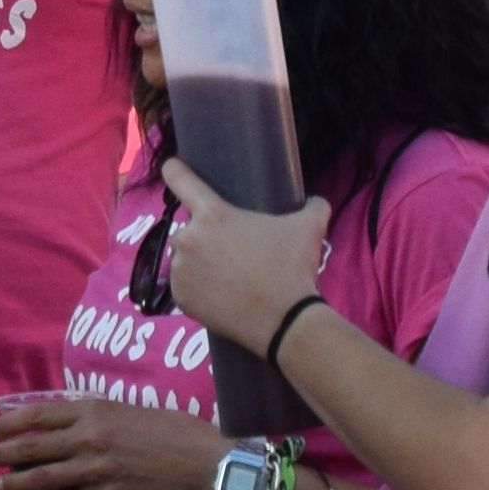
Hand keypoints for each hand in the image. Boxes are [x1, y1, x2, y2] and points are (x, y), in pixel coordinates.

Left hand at [0, 389, 227, 489]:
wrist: (201, 463)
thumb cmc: (172, 431)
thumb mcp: (128, 410)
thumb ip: (96, 415)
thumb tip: (71, 422)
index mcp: (92, 410)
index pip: (39, 413)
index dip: (12, 423)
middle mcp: (87, 437)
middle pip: (33, 446)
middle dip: (6, 454)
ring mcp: (94, 469)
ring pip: (42, 478)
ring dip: (15, 485)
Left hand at [157, 160, 330, 348]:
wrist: (285, 323)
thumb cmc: (293, 269)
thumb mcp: (310, 227)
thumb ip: (312, 205)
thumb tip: (315, 202)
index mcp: (213, 215)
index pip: (180, 179)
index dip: (175, 169)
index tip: (172, 166)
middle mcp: (188, 239)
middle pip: (189, 227)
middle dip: (206, 235)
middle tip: (234, 251)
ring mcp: (181, 271)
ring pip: (186, 258)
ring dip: (200, 262)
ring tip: (229, 276)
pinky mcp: (180, 298)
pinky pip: (184, 285)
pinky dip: (197, 288)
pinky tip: (220, 294)